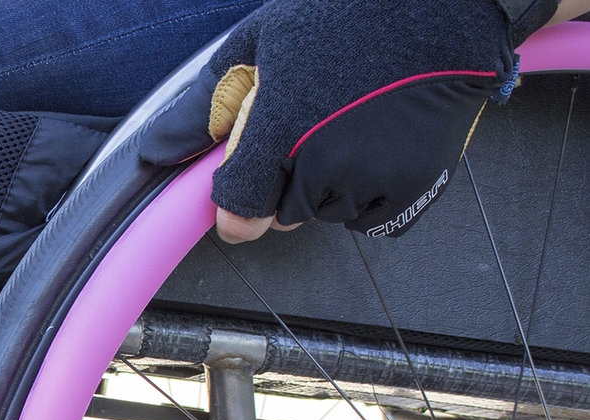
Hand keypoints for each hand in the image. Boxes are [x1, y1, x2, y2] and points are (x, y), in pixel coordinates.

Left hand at [144, 0, 558, 242]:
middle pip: (282, 213)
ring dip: (329, 186)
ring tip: (351, 124)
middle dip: (286, 182)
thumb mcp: (258, 46)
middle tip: (311, 127)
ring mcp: (371, 178)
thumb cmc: (349, 15)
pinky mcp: (412, 188)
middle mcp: (325, 161)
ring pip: (326, 212)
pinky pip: (369, 217)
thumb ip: (205, 108)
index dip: (233, 208)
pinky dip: (368, 193)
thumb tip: (156, 150)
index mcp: (281, 127)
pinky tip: (378, 143)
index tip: (236, 204)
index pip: (239, 209)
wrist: (443, 5)